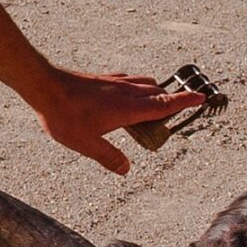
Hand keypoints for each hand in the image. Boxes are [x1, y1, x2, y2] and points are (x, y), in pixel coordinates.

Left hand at [30, 69, 206, 175]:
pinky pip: (129, 80)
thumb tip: (126, 169)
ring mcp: (115, 82)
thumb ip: (108, 157)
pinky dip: (138, 86)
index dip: (185, 102)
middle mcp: (126, 92)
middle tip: (179, 112)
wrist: (44, 85)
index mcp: (128, 109)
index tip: (201, 98)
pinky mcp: (103, 78)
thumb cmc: (64, 115)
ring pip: (145, 83)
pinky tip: (129, 92)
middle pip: (158, 93)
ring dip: (156, 92)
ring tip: (157, 103)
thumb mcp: (86, 144)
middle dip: (172, 100)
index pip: (164, 105)